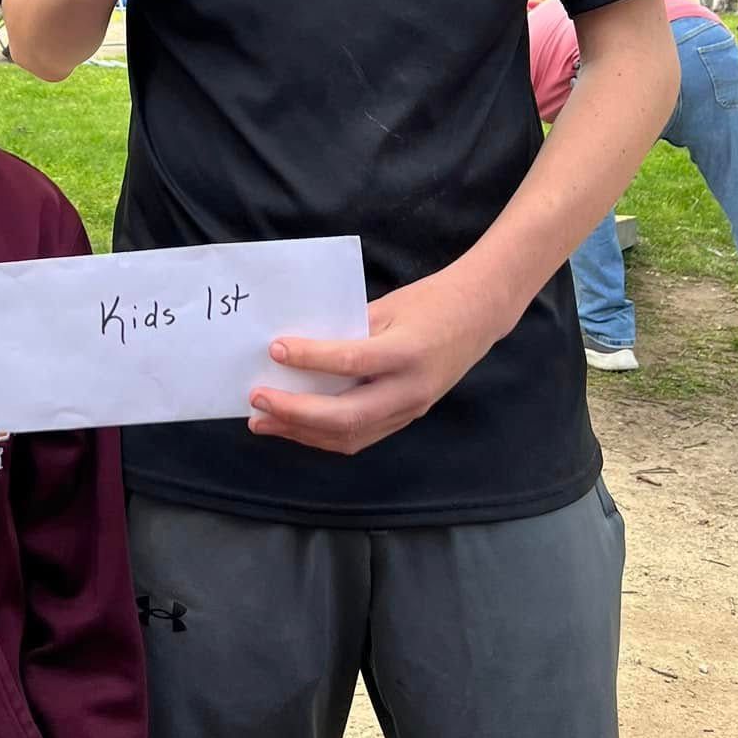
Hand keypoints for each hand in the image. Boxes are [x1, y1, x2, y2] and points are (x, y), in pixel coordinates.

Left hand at [248, 268, 503, 454]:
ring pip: (350, 435)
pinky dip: (323, 434)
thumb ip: (350, 328)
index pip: (351, 362)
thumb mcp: (390, 305)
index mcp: (407, 353)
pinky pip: (360, 435)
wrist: (479, 317)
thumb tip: (298, 345)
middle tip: (257, 399)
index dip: (310, 358)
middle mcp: (410, 390)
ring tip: (263, 421)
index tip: (275, 349)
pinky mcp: (406, 417)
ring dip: (302, 432)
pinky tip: (295, 425)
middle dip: (295, 412)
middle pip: (347, 417)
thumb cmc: (431, 301)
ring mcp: (410, 410)